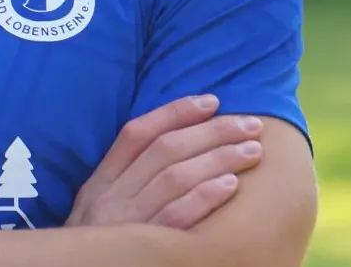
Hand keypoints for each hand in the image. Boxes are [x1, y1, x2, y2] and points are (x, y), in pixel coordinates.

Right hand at [65, 94, 262, 229]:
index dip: (175, 113)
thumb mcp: (98, 209)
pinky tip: (232, 186)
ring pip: (175, 178)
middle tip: (250, 124)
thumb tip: (174, 145)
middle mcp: (113, 196)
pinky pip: (178, 218)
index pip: (137, 134)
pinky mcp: (146, 249)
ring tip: (252, 150)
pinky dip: (205, 197)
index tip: (212, 101)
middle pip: (164, 150)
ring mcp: (129, 222)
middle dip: (210, 131)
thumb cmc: (98, 248)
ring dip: (218, 159)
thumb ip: (125, 180)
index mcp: (101, 181)